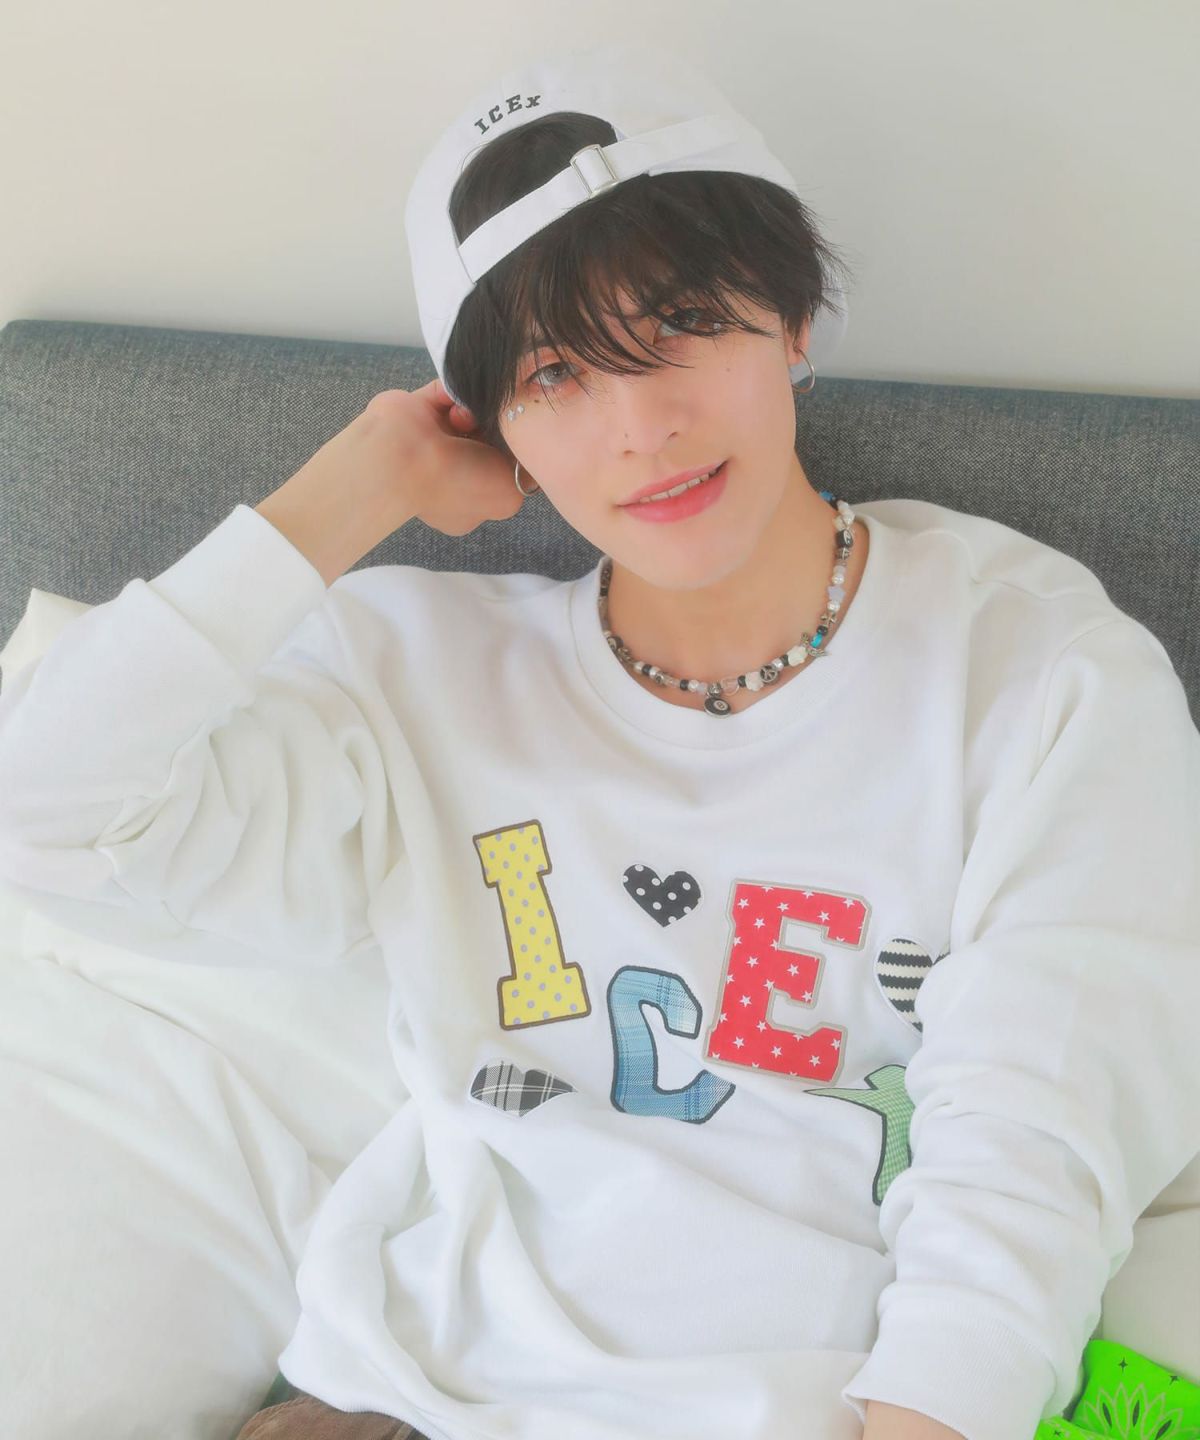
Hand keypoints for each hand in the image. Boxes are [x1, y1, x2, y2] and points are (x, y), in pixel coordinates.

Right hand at [362, 379, 526, 538]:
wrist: (404, 456)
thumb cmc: (456, 483)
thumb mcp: (506, 496)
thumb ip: (525, 476)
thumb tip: (523, 454)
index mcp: (469, 498)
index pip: (500, 470)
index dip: (512, 453)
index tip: (520, 439)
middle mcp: (450, 470)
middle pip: (487, 437)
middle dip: (495, 427)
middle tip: (499, 421)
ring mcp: (432, 440)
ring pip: (468, 413)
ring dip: (475, 410)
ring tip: (468, 416)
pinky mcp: (418, 410)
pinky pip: (446, 392)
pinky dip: (455, 392)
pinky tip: (455, 402)